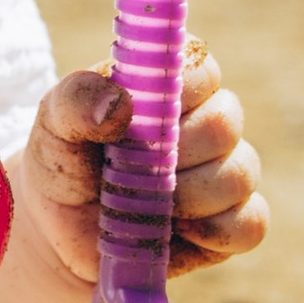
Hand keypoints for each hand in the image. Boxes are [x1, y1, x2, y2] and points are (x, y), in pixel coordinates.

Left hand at [19, 47, 268, 295]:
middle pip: (225, 123)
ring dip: (189, 197)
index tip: (143, 115)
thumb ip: (76, 100)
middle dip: (175, 153)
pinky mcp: (231, 223)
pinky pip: (250, 225)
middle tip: (131, 170)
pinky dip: (214, 232)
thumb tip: (119, 105)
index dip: (181, 90)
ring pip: (239, 174)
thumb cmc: (63, 165)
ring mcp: (223, 173)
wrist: (61, 234)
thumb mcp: (53, 126)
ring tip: (145, 206)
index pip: (203, 67)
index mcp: (170, 86)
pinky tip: (177, 234)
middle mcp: (206, 124)